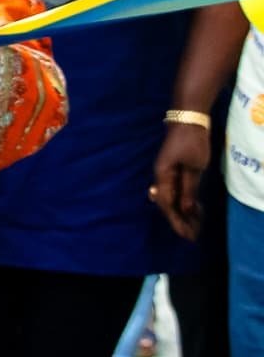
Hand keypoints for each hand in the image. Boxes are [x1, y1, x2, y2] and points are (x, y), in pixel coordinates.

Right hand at [153, 121, 209, 241]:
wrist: (188, 120)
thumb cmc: (191, 142)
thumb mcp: (194, 167)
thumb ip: (189, 188)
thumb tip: (185, 209)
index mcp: (162, 176)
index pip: (166, 205)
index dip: (176, 221)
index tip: (185, 235)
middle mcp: (161, 176)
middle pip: (166, 204)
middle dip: (178, 220)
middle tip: (190, 235)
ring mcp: (166, 173)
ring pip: (170, 198)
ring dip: (181, 212)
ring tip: (193, 225)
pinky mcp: (173, 169)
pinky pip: (175, 191)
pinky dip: (183, 201)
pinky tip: (190, 208)